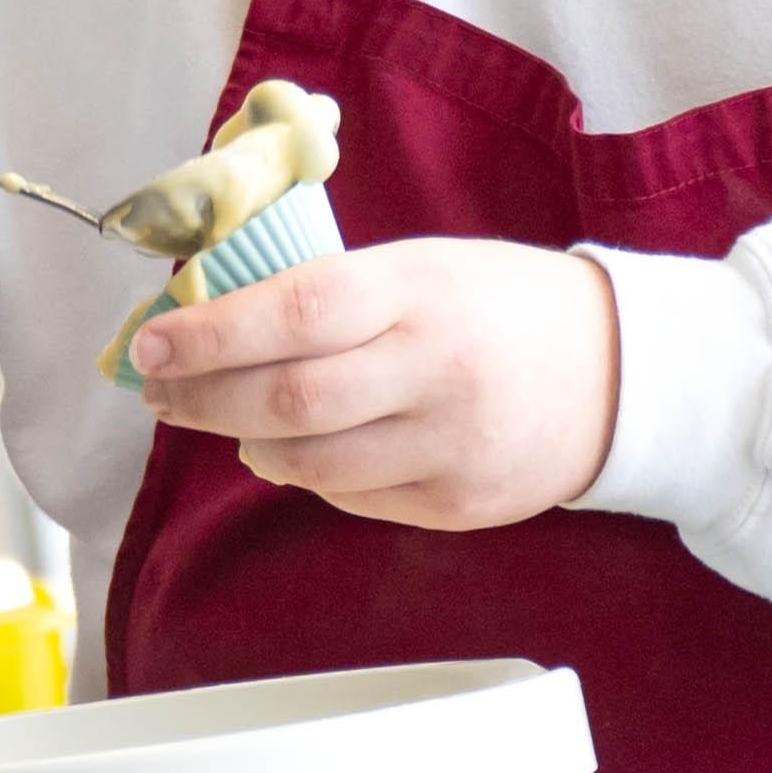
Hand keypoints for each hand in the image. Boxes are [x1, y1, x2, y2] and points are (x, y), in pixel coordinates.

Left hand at [127, 238, 618, 530]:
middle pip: (289, 401)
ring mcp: (450, 446)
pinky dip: (309, 475)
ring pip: (311, 463)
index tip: (150, 345)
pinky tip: (298, 450)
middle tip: (159, 394)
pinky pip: (353, 499)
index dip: (209, 334)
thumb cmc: (502, 306)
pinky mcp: (460, 506)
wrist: (621, 373)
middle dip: (204, 399)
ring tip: (223, 421)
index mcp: (421, 291)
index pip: (294, 312)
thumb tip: (213, 319)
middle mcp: (435, 370)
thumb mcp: (425, 266)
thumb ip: (332, 291)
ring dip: (247, 444)